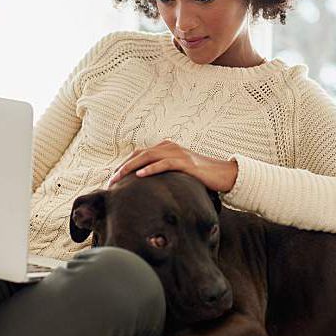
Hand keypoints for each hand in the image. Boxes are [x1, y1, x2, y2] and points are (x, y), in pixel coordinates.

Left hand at [107, 140, 237, 192]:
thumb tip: (148, 188)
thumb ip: (164, 174)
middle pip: (140, 154)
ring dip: (131, 167)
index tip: (113, 178)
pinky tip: (140, 175)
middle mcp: (169, 147)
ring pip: (148, 156)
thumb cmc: (201, 176)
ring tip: (119, 178)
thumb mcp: (178, 173)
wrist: (224, 174)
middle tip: (111, 181)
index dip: (125, 164)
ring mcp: (178, 153)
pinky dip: (151, 168)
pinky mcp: (186, 162)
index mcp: (166, 148)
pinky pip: (164, 163)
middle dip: (123, 167)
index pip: (139, 154)